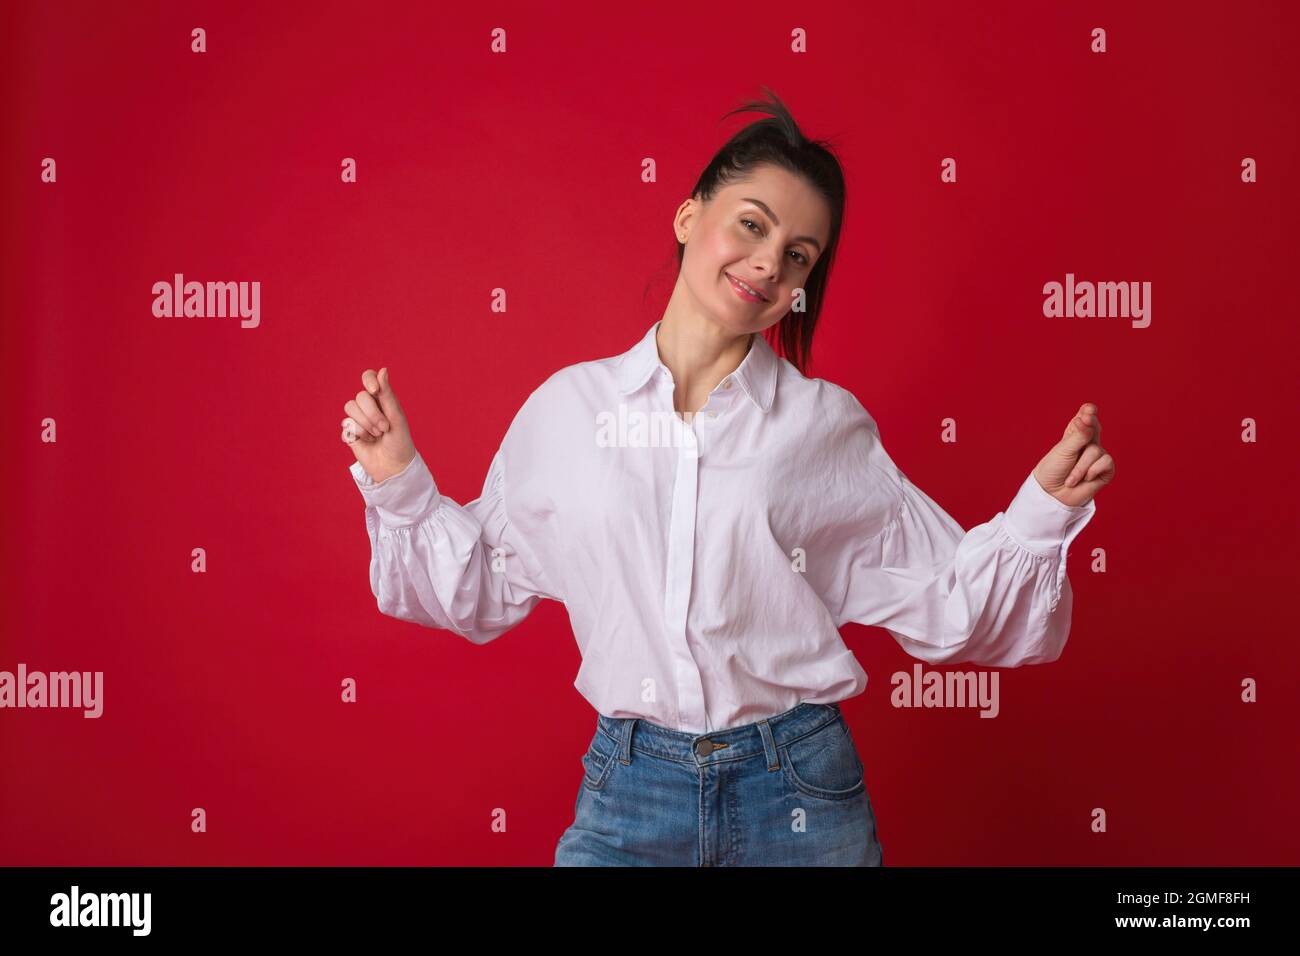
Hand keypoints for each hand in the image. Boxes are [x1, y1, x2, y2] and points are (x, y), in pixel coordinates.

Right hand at [340, 367, 417, 482]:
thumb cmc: (400, 441)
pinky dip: (359, 435)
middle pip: (360, 397)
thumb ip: (388, 395)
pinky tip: (368, 442)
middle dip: (373, 415)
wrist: (394, 466)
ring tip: (377, 436)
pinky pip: (346, 425)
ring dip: (366, 425)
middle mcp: (368, 406)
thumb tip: (383, 370)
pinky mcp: (349, 432)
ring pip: (350, 409)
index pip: (368, 377)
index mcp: (382, 398)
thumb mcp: (396, 417)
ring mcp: (357, 418)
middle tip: (385, 428)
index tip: (375, 391)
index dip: (368, 381)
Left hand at [1032, 403, 1114, 507]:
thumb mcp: (1063, 451)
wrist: (1053, 495)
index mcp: (1075, 434)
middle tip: (1087, 417)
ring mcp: (1098, 456)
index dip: (1087, 412)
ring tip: (1071, 477)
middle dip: (1091, 422)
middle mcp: (1088, 442)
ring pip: (1096, 450)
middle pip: (1095, 426)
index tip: (1087, 409)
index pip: (1084, 418)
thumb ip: (1077, 436)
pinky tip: (1085, 479)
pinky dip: (1091, 472)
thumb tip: (1088, 420)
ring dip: (1080, 467)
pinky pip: (1106, 462)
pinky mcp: (1106, 469)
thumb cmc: (1054, 471)